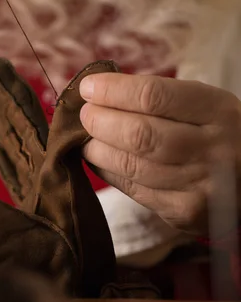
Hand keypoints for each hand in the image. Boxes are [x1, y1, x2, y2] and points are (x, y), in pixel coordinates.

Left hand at [79, 73, 240, 235]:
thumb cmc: (217, 131)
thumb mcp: (204, 103)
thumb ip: (158, 96)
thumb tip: (99, 91)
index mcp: (218, 110)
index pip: (153, 96)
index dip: (112, 90)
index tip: (88, 86)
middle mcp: (213, 149)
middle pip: (138, 134)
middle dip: (99, 121)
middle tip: (84, 113)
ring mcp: (200, 186)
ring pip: (130, 165)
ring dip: (96, 148)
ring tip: (86, 136)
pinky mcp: (185, 214)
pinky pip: (133, 190)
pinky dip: (108, 171)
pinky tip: (99, 158)